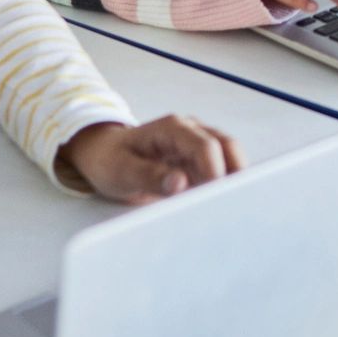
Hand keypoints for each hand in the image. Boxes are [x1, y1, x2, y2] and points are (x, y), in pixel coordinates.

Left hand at [62, 114, 244, 204]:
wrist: (103, 154)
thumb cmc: (110, 159)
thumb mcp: (121, 171)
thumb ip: (149, 176)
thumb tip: (180, 183)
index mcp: (172, 128)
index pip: (206, 146)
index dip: (216, 171)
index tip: (216, 197)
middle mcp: (190, 131)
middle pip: (227, 146)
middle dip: (235, 173)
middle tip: (232, 204)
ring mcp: (197, 144)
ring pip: (229, 158)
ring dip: (231, 181)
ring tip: (226, 208)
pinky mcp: (198, 161)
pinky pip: (220, 170)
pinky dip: (222, 186)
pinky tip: (217, 206)